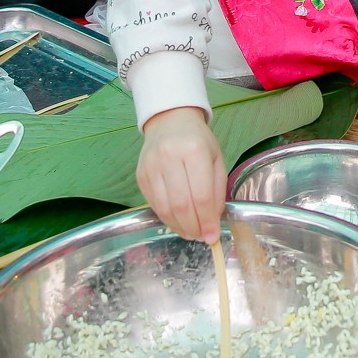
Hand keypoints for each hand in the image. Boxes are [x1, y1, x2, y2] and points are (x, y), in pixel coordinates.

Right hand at [137, 106, 225, 240]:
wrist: (170, 121)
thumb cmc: (198, 141)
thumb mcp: (216, 160)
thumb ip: (217, 191)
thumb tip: (212, 223)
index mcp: (194, 150)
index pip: (201, 195)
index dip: (207, 221)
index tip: (212, 236)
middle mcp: (169, 157)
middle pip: (181, 204)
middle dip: (193, 227)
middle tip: (201, 237)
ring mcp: (151, 166)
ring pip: (164, 208)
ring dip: (179, 227)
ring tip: (190, 232)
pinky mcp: (140, 175)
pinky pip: (153, 204)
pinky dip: (167, 218)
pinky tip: (177, 222)